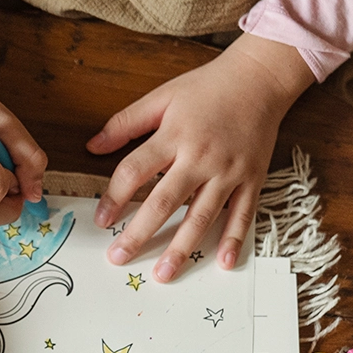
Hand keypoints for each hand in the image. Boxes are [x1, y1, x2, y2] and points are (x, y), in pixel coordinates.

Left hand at [88, 33, 313, 279]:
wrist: (260, 78)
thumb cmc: (208, 88)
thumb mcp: (162, 97)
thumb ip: (125, 122)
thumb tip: (92, 146)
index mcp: (174, 135)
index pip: (135, 171)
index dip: (114, 197)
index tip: (101, 220)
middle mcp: (201, 157)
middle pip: (165, 201)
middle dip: (140, 233)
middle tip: (119, 257)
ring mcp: (229, 171)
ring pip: (202, 216)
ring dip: (182, 247)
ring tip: (163, 274)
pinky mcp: (252, 179)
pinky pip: (242, 214)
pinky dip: (233, 239)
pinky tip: (222, 262)